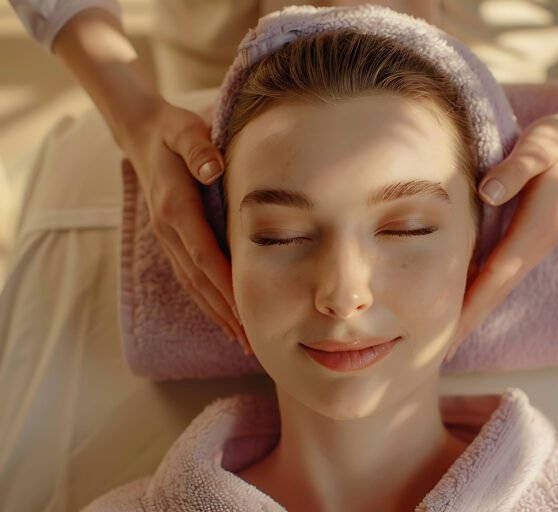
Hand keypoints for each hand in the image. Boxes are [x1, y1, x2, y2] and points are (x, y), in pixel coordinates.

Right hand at [122, 97, 251, 354]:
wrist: (142, 133)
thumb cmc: (172, 131)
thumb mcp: (185, 129)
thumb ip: (198, 147)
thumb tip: (214, 167)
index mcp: (175, 207)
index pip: (203, 254)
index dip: (225, 283)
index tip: (246, 309)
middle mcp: (168, 229)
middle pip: (199, 280)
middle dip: (226, 312)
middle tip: (253, 341)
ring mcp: (167, 237)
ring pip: (193, 284)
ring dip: (217, 313)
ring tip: (243, 340)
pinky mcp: (171, 239)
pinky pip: (189, 276)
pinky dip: (206, 300)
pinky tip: (224, 316)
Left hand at [445, 102, 557, 361]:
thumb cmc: (556, 142)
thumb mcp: (539, 146)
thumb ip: (516, 169)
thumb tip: (488, 193)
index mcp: (537, 229)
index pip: (497, 276)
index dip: (472, 307)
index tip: (448, 336)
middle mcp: (535, 246)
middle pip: (496, 292)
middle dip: (468, 325)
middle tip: (436, 358)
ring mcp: (532, 247)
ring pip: (497, 288)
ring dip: (472, 315)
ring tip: (444, 343)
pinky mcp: (525, 243)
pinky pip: (499, 275)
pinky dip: (479, 295)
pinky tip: (461, 307)